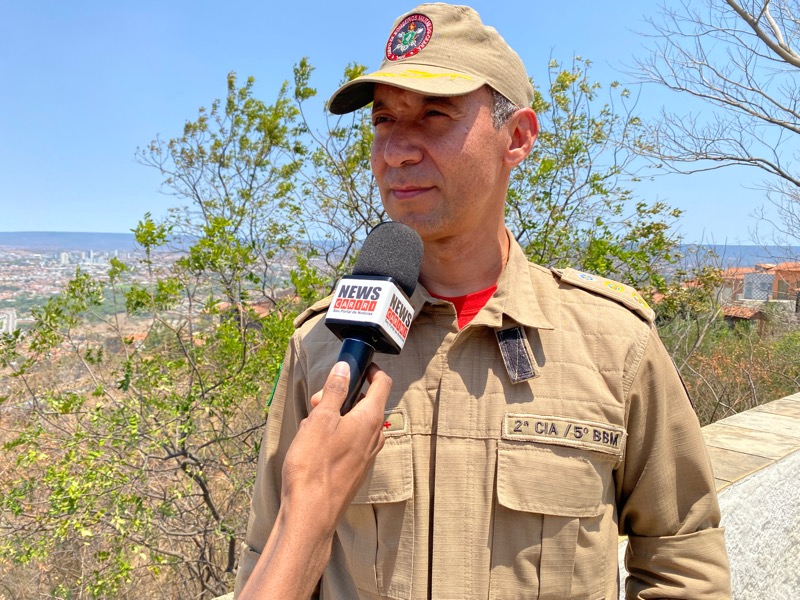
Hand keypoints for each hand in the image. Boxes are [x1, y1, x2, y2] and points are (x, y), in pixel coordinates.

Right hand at [281, 361, 391, 530]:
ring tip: (310, 426)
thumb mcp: (320, 420)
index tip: (356, 367)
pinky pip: (351, 442)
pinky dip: (336, 435)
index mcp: (370, 419)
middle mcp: (375, 436)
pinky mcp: (356, 469)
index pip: (383, 384)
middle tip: (316, 401)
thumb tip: (345, 368)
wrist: (311, 513)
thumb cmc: (314, 466)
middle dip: (343, 396)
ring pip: (356, 424)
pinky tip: (314, 445)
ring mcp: (367, 455)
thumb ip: (334, 391)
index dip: (372, 371)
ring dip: (336, 417)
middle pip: (366, 403)